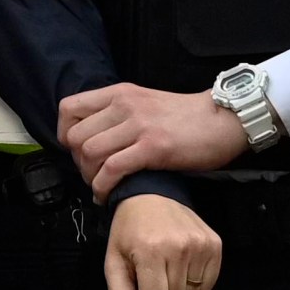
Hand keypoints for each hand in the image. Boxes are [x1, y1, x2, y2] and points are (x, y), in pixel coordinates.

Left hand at [59, 84, 248, 198]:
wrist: (224, 119)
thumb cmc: (186, 117)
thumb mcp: (145, 103)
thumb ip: (119, 114)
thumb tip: (95, 137)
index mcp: (120, 93)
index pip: (69, 107)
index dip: (65, 134)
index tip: (76, 151)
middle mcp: (124, 105)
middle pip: (76, 136)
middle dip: (77, 162)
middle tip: (92, 175)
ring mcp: (138, 126)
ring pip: (90, 153)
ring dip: (89, 177)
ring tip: (100, 186)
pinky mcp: (153, 148)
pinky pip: (113, 169)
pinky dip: (103, 188)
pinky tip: (108, 196)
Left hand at [103, 195, 221, 289]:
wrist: (150, 194)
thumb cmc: (128, 232)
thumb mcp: (114, 263)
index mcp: (150, 251)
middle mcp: (179, 247)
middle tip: (152, 279)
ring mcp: (200, 244)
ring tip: (166, 269)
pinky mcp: (215, 243)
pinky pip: (208, 285)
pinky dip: (195, 283)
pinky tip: (182, 266)